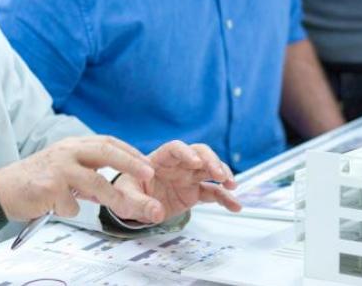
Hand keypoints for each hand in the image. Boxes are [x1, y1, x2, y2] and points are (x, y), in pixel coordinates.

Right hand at [0, 136, 159, 220]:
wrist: (1, 189)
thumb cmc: (35, 180)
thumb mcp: (63, 170)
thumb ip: (87, 175)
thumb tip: (111, 188)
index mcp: (72, 145)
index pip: (107, 142)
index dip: (129, 152)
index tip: (146, 163)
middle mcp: (66, 152)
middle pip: (105, 152)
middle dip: (130, 162)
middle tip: (148, 174)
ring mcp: (58, 168)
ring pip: (95, 182)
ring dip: (112, 197)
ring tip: (124, 208)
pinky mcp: (49, 187)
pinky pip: (71, 204)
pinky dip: (69, 210)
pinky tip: (55, 208)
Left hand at [111, 141, 240, 223]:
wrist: (133, 204)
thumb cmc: (127, 193)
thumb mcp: (126, 198)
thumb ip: (140, 203)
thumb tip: (156, 212)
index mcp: (159, 159)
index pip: (175, 149)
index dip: (186, 153)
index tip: (196, 163)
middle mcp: (177, 165)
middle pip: (199, 154)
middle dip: (211, 161)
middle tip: (220, 175)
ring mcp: (188, 177)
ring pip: (210, 170)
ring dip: (223, 174)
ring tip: (231, 185)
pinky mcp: (194, 192)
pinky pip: (213, 192)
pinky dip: (225, 198)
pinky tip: (235, 205)